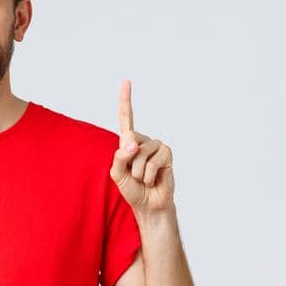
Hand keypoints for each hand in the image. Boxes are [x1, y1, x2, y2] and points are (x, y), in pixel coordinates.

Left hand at [110, 79, 174, 213]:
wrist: (149, 204)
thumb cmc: (132, 188)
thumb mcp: (117, 173)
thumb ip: (119, 157)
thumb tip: (132, 143)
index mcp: (129, 142)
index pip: (127, 118)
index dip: (126, 100)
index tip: (126, 81)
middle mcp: (143, 140)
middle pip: (129, 140)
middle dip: (128, 163)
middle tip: (134, 175)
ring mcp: (157, 146)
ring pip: (141, 153)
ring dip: (139, 172)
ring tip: (144, 178)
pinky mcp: (168, 154)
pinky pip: (154, 162)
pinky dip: (150, 175)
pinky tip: (154, 179)